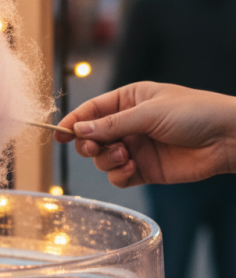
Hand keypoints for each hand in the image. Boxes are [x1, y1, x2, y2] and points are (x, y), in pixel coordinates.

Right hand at [55, 82, 235, 187]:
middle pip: (91, 137)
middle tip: (94, 147)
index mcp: (128, 100)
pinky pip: (118, 176)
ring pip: (102, 158)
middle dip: (89, 144)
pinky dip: (118, 175)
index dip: (73, 122)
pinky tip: (131, 169)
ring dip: (107, 159)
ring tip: (126, 157)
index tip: (59, 135)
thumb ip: (111, 124)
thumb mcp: (148, 113)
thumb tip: (78, 130)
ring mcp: (136, 147)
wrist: (228, 138)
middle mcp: (128, 124)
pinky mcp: (145, 170)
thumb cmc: (194, 113)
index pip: (91, 111)